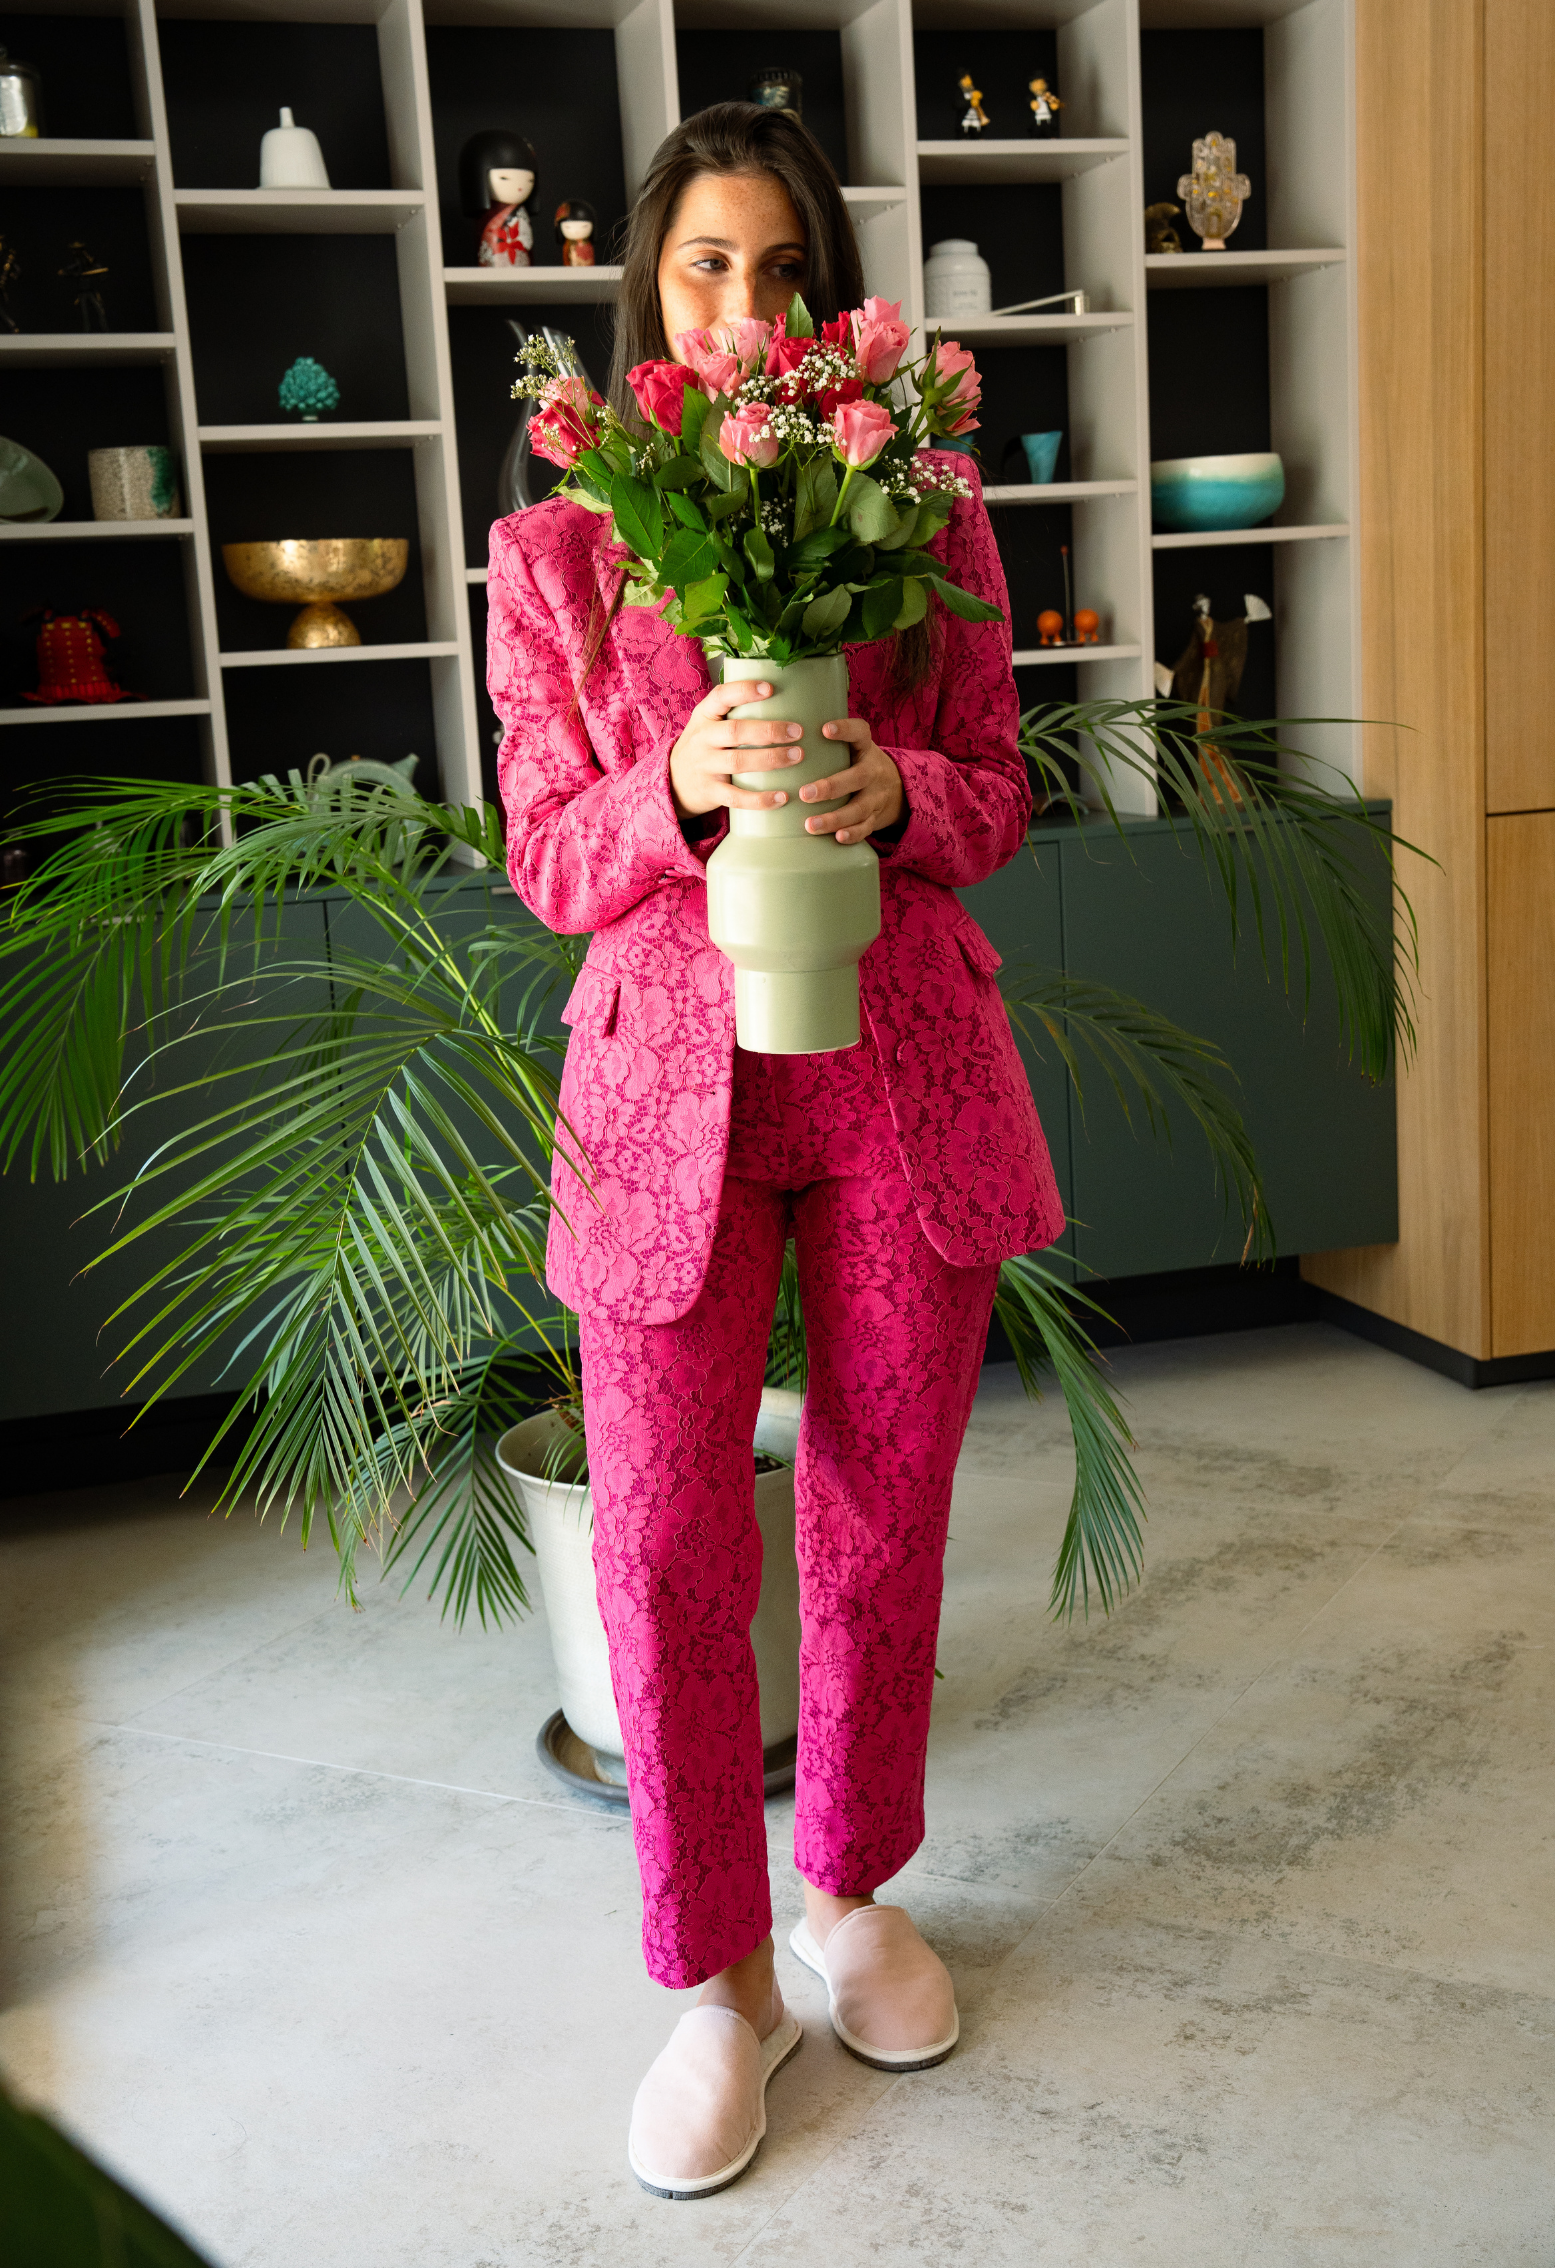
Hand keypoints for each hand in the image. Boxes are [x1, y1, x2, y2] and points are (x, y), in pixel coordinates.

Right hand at [668, 681, 805, 818]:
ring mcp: (704, 766)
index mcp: (704, 715)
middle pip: (735, 731)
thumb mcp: (710, 722)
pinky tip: (782, 797)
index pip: (721, 696)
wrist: (674, 781)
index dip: (745, 691)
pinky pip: (736, 797)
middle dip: (769, 730)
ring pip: (738, 762)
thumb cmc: (705, 746)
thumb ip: (735, 711)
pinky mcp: (710, 792)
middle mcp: (702, 738)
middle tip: (797, 731)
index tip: (770, 689)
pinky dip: (760, 799)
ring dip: (770, 759)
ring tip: (797, 756)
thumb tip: (786, 696)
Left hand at [799, 718, 904, 845]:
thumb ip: (825, 744)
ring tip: (810, 825)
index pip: (860, 733)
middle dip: (831, 787)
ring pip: (858, 808)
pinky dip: (853, 834)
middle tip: (804, 793)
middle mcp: (873, 771)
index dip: (845, 730)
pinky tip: (838, 837)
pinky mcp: (875, 817)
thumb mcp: (851, 748)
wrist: (895, 788)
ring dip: (835, 818)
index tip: (824, 729)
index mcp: (865, 748)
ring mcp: (876, 796)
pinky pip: (866, 828)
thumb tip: (778, 736)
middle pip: (857, 778)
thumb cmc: (856, 764)